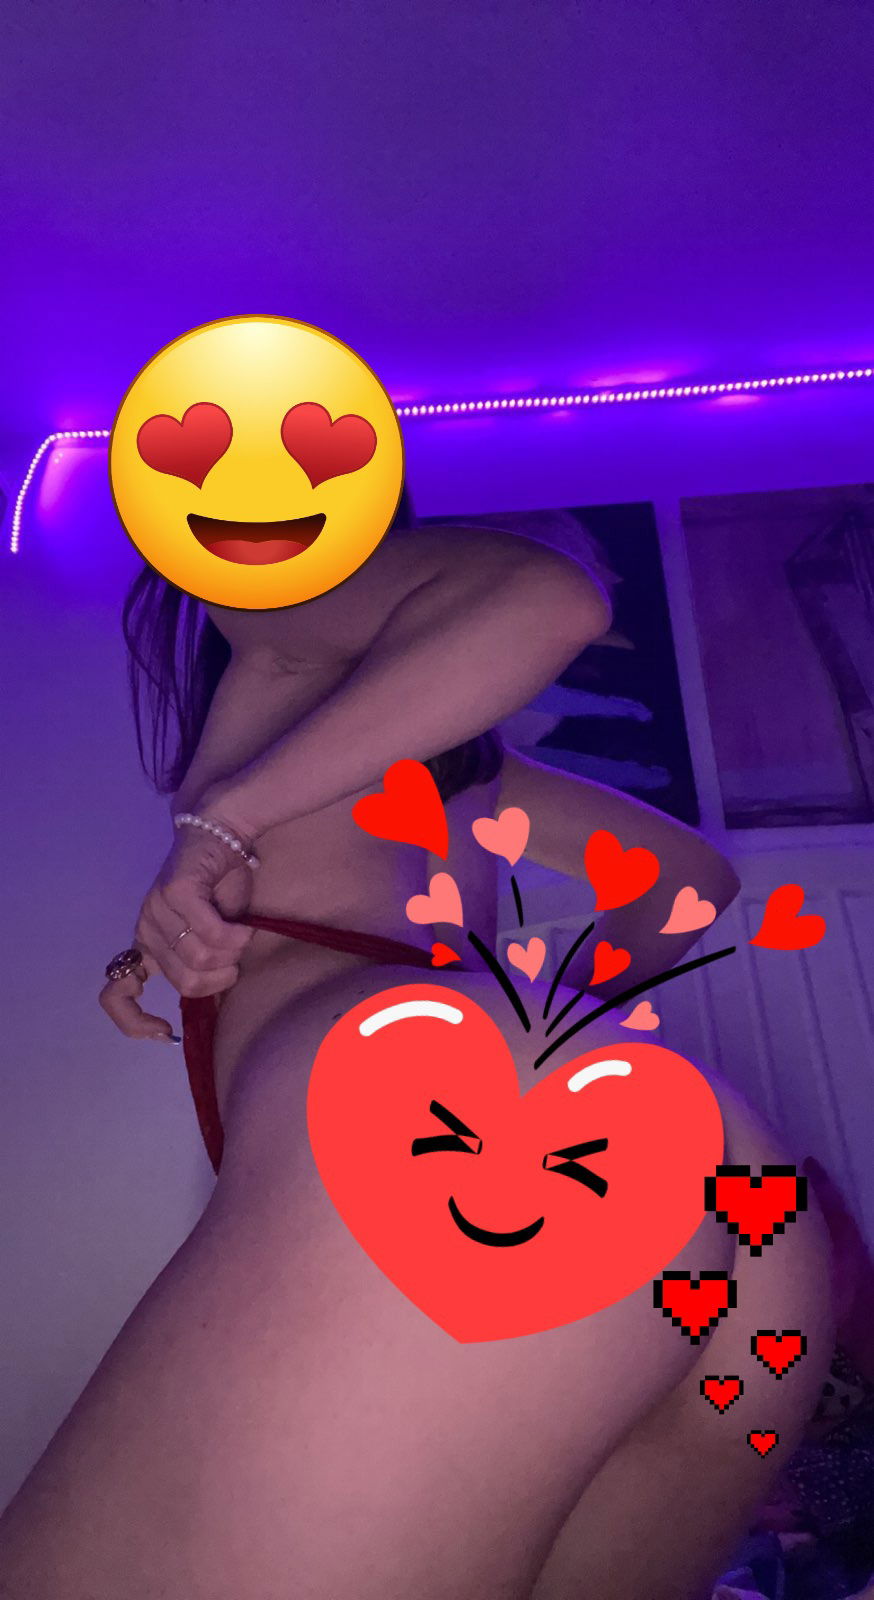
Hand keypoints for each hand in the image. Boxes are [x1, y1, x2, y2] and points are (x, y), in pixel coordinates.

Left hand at [99, 810, 256, 1039]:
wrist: (222, 831)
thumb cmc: (221, 885)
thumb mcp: (211, 936)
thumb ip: (204, 965)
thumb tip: (213, 997)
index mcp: (148, 946)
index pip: (116, 995)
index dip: (135, 1023)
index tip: (166, 1033)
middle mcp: (145, 931)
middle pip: (187, 984)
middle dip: (222, 977)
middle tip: (235, 956)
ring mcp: (156, 911)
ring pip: (201, 961)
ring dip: (233, 955)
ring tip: (240, 935)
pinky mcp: (174, 892)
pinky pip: (211, 935)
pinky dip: (236, 938)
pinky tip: (244, 927)